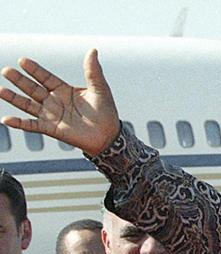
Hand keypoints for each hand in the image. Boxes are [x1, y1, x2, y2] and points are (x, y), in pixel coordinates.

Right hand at [0, 49, 119, 155]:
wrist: (109, 135)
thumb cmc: (106, 112)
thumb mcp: (100, 89)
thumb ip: (93, 71)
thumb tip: (93, 50)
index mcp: (64, 90)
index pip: (45, 77)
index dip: (34, 70)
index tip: (22, 60)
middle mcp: (54, 101)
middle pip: (33, 88)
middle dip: (19, 80)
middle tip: (6, 71)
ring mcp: (51, 115)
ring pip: (28, 105)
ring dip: (14, 98)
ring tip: (0, 90)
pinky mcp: (51, 129)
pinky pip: (31, 125)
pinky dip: (19, 123)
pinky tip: (6, 119)